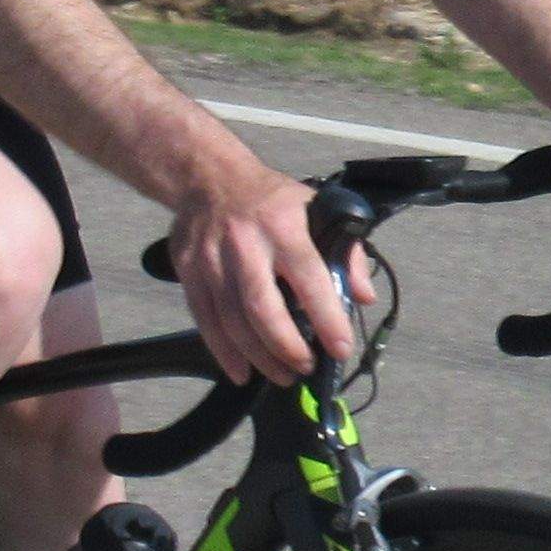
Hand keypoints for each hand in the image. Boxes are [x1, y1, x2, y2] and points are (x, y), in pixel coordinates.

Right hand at [165, 148, 362, 388]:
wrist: (207, 176)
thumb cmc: (269, 199)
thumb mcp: (316, 208)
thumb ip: (346, 251)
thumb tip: (362, 296)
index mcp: (283, 226)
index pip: (309, 278)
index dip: (327, 318)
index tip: (341, 348)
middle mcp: (245, 244)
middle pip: (262, 307)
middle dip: (286, 346)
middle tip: (306, 367)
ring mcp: (211, 259)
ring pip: (232, 321)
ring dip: (259, 356)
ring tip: (283, 374)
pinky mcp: (188, 271)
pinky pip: (205, 321)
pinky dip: (224, 352)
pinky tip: (242, 372)